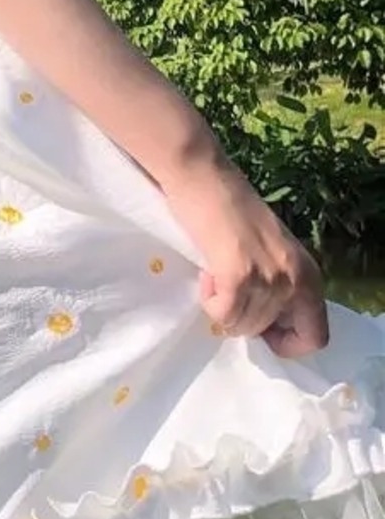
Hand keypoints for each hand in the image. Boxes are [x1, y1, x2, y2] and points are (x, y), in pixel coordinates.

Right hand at [161, 155, 328, 357]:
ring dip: (222, 306)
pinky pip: (222, 313)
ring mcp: (269, 279)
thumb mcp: (272, 250)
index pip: (315, 337)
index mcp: (310, 274)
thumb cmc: (230, 208)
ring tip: (216, 273)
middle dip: (241, 318)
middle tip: (226, 289)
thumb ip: (279, 282)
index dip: (284, 341)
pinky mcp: (239, 275)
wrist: (202, 177)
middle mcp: (297, 281)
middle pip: (266, 331)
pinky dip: (209, 300)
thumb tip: (266, 322)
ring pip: (241, 325)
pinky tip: (208, 273)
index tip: (258, 325)